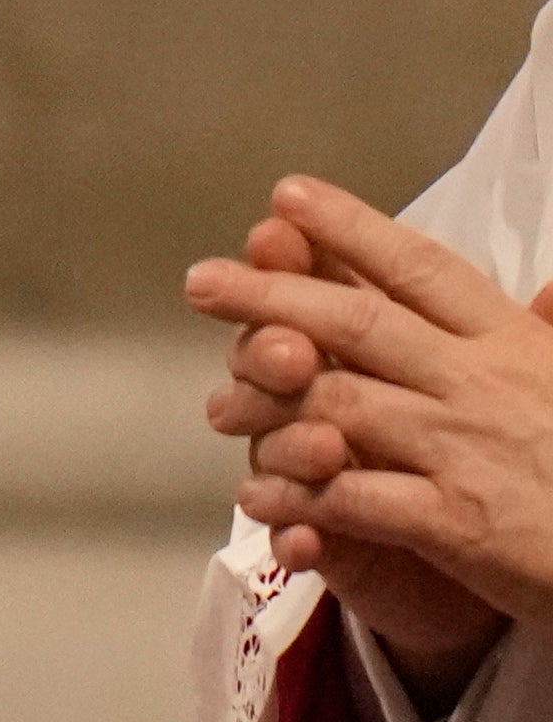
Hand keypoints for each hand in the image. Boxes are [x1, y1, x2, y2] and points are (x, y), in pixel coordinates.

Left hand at [192, 178, 551, 685]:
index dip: (350, 230)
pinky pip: (353, 499)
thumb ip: (519, 334)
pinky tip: (257, 494)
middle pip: (360, 325)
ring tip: (218, 407)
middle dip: (272, 295)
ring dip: (267, 403)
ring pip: (341, 406)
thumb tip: (510, 283)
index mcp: (511, 343)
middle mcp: (483, 385)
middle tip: (202, 279)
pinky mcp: (456, 522)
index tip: (286, 199)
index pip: (421, 270)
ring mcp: (466, 451)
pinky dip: (298, 494)